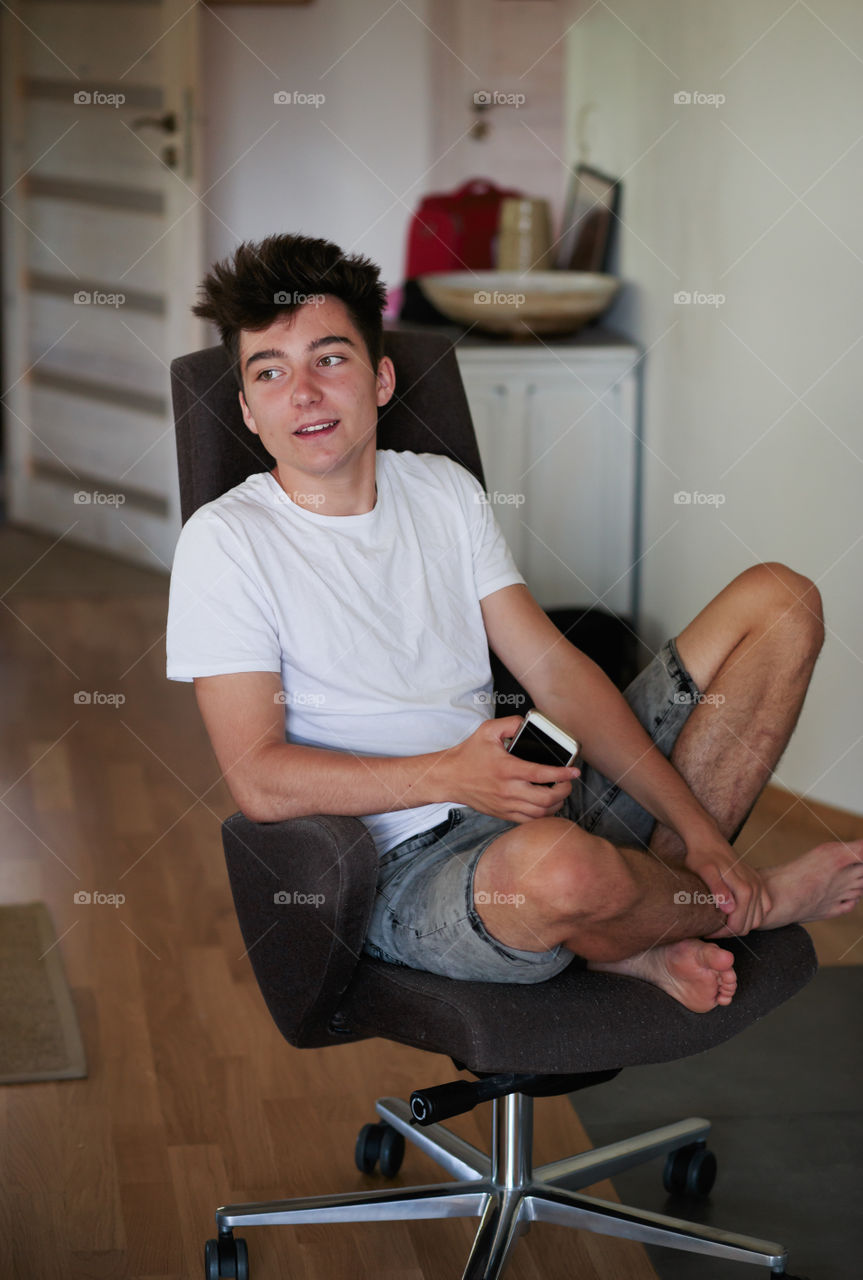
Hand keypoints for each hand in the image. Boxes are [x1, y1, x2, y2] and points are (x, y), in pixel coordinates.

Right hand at [438, 716, 579, 822]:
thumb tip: (527, 725)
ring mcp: (506, 805)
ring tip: (560, 793)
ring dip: (556, 804)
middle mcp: (508, 790)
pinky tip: (546, 805)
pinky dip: (543, 815)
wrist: (450, 777)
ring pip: (541, 813)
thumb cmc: (468, 755)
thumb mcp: (487, 730)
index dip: (563, 774)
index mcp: (507, 769)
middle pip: (546, 799)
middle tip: (568, 782)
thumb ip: (510, 724)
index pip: (542, 774)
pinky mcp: (503, 814)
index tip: (575, 771)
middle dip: (564, 791)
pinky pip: (529, 820)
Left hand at [684, 835, 771, 935]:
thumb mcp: (705, 872)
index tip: (706, 930)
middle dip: (730, 931)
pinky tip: (736, 914)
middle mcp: (756, 888)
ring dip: (742, 925)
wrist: (707, 839)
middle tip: (712, 928)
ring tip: (722, 922)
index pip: (738, 925)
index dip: (722, 933)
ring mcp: (759, 885)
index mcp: (744, 889)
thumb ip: (718, 889)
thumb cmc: (702, 856)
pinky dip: (753, 916)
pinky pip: (764, 908)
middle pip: (749, 925)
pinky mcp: (758, 883)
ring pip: (757, 919)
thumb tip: (730, 909)